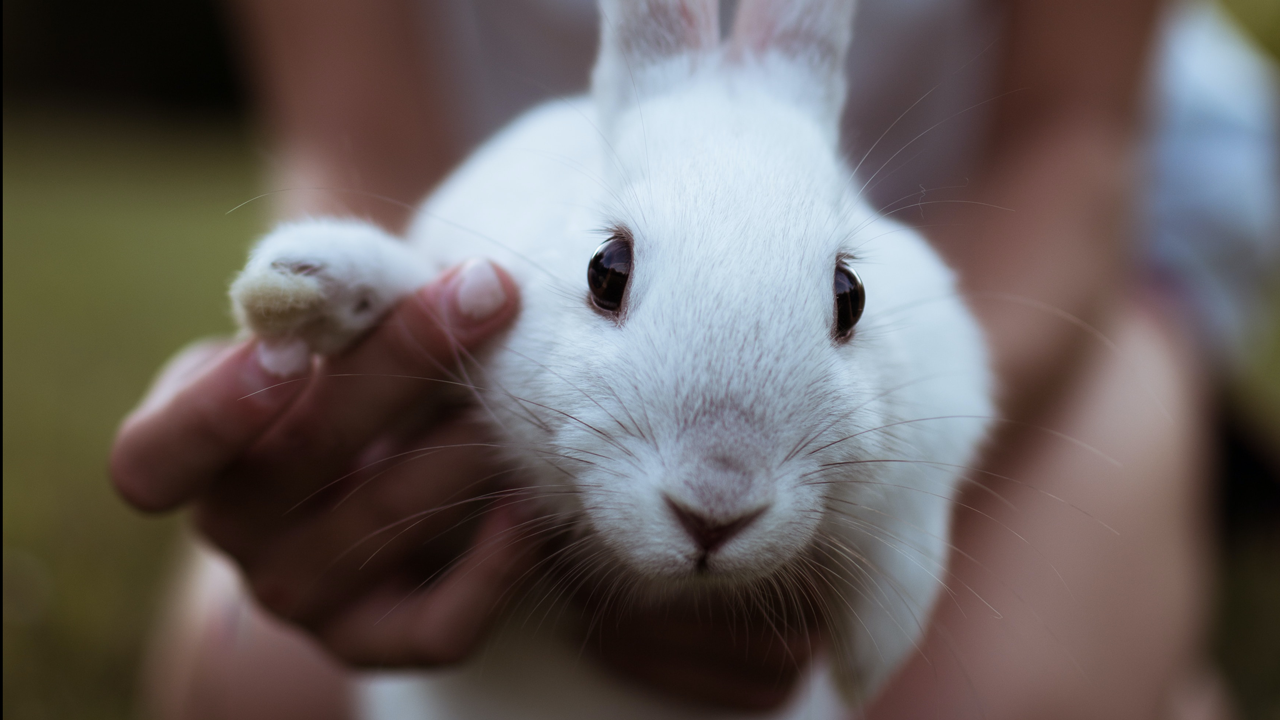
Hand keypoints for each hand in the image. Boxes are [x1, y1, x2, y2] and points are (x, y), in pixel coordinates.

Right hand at [111, 260, 539, 665]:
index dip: (216, 409)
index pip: (154, 460)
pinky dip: (495, 564)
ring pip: (387, 519)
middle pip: (305, 455)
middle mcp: (234, 532)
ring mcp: (300, 595)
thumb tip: (401, 276)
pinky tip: (528, 502)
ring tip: (524, 390)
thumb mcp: (324, 332)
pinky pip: (438, 626)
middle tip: (484, 295)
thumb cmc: (350, 370)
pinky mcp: (373, 640)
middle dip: (404, 361)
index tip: (292, 346)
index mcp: (189, 450)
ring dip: (468, 443)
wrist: (384, 456)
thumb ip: (337, 302)